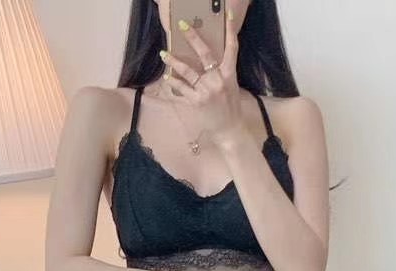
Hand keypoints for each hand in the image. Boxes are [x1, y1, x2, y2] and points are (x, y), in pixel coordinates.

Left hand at [161, 1, 244, 144]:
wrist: (229, 130)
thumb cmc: (229, 107)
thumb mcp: (230, 86)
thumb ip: (220, 73)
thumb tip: (207, 61)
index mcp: (228, 74)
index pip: (232, 49)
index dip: (231, 32)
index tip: (228, 17)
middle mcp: (217, 80)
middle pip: (205, 54)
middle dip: (193, 38)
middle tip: (183, 26)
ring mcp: (206, 91)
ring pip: (187, 71)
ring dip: (173, 61)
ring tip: (163, 54)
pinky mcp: (196, 102)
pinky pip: (181, 89)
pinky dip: (173, 83)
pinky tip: (166, 77)